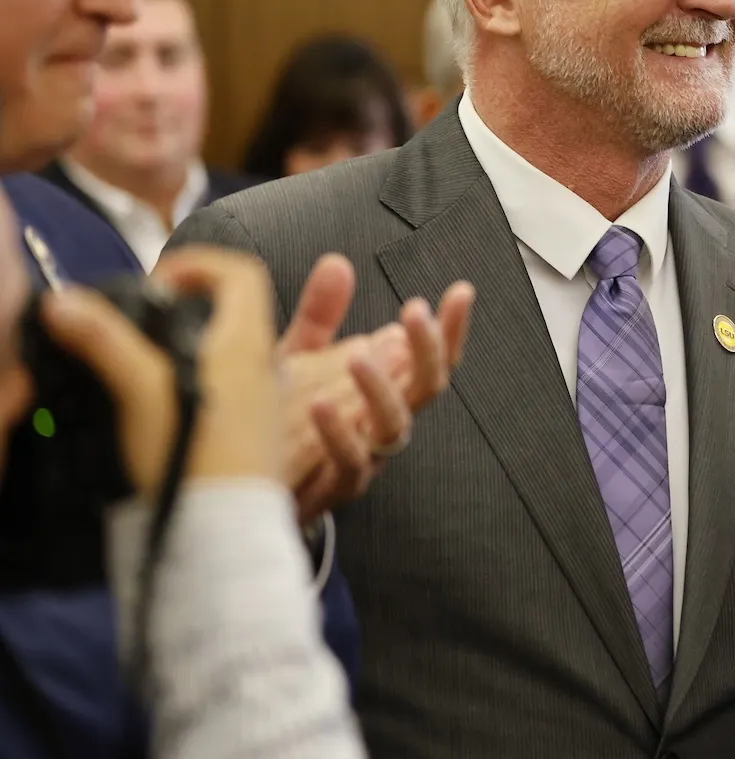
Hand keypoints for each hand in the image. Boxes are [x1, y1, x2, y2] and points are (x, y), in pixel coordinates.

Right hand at [40, 248, 284, 493]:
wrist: (224, 530)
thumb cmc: (195, 454)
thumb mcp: (140, 388)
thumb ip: (104, 340)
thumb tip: (65, 302)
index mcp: (247, 341)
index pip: (241, 273)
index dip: (200, 264)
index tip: (158, 281)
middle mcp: (264, 366)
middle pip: (233, 313)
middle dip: (186, 308)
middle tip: (141, 325)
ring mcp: (263, 401)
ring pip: (229, 354)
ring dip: (189, 348)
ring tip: (142, 366)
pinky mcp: (251, 434)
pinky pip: (228, 391)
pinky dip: (196, 382)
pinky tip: (160, 406)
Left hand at [278, 254, 471, 521]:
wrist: (251, 494)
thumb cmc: (280, 426)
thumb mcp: (299, 361)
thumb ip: (321, 316)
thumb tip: (338, 264)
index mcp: (383, 389)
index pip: (429, 356)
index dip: (449, 327)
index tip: (459, 293)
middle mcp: (382, 422)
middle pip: (428, 386)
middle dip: (429, 348)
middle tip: (414, 314)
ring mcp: (365, 456)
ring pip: (395, 426)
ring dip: (382, 389)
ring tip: (360, 357)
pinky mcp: (335, 486)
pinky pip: (349, 462)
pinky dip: (338, 432)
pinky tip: (319, 404)